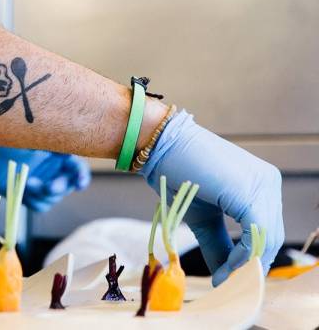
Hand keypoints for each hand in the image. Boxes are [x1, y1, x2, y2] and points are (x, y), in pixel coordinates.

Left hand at [0, 143, 90, 211]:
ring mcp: (40, 184)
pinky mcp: (27, 195)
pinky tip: (23, 188)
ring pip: (52, 198)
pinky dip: (33, 200)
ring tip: (28, 183)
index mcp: (58, 156)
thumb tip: (66, 143)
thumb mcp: (28, 136)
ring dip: (43, 194)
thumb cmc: (6, 136)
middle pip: (67, 185)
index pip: (77, 168)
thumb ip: (48, 141)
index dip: (82, 176)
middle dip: (60, 187)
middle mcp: (52, 171)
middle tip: (49, 186)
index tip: (79, 183)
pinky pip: (39, 205)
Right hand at [140, 110, 283, 285]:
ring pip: (267, 238)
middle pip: (272, 237)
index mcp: (261, 186)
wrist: (159, 148)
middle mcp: (269, 183)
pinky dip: (242, 256)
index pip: (268, 231)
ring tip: (224, 278)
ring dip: (246, 264)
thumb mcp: (203, 218)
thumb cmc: (177, 175)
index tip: (229, 278)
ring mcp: (262, 185)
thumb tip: (224, 278)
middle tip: (227, 283)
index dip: (251, 259)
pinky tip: (226, 267)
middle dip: (250, 265)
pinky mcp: (250, 192)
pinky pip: (256, 234)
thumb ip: (220, 246)